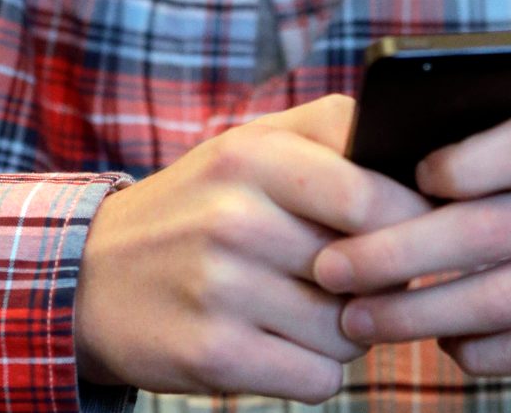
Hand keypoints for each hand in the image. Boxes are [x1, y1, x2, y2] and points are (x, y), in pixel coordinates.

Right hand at [74, 95, 430, 401]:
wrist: (93, 275)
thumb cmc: (196, 206)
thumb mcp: (252, 144)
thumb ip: (332, 133)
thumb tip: (417, 168)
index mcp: (252, 156)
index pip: (374, 195)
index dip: (412, 221)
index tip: (415, 231)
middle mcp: (235, 219)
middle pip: (371, 270)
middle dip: (379, 279)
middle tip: (354, 273)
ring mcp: (220, 289)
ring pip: (351, 332)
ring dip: (343, 328)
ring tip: (301, 306)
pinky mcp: (212, 354)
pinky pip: (319, 378)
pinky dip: (312, 367)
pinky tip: (277, 340)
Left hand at [314, 35, 510, 374]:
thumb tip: (430, 83)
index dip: (459, 167)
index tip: (394, 184)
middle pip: (491, 234)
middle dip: (395, 258)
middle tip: (331, 270)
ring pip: (505, 300)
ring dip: (418, 315)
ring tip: (358, 317)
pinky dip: (479, 351)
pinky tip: (439, 341)